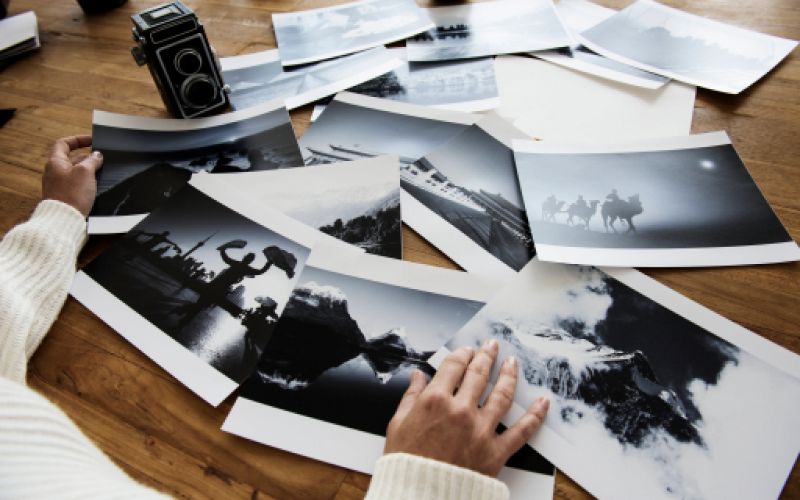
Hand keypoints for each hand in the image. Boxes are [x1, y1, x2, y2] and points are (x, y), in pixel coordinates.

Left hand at [41, 135, 103, 216]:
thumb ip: (92, 160)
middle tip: (101, 159)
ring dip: (87, 170)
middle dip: (87, 157)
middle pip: (71, 158)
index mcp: (55, 162)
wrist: (64, 219)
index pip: (64, 143)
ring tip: (99, 173)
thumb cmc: (71, 195)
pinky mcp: (64, 195)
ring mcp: (58, 184)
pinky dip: (85, 181)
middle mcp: (54, 172)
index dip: (78, 140)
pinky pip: (75, 183)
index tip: (91, 140)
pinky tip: (93, 186)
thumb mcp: (86, 172)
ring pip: (75, 171)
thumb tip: (97, 155)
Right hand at [384, 340, 549, 477]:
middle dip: (486, 356)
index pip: (453, 367)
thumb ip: (410, 397)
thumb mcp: (397, 425)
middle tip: (492, 346)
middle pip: (478, 374)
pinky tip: (543, 402)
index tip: (467, 351)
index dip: (462, 355)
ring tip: (512, 363)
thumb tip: (417, 377)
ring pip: (502, 394)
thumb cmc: (406, 464)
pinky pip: (522, 431)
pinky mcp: (495, 452)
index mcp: (434, 401)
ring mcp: (480, 431)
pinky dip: (536, 415)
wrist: (419, 496)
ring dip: (509, 375)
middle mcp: (460, 411)